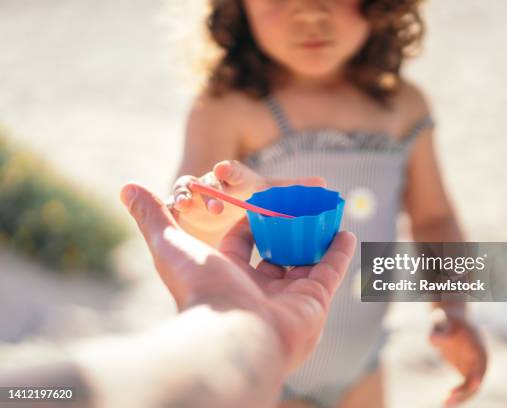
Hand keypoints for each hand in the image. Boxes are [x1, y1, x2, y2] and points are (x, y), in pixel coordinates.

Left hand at [121, 182, 355, 372]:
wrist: (232, 336)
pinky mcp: (314, 302)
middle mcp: (258, 290)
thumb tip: (126, 187)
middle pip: (276, 253)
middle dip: (288, 230)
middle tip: (299, 206)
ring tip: (327, 215)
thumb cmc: (199, 290)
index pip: (242, 242)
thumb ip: (152, 216)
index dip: (250, 219)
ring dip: (316, 239)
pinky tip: (346, 232)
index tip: (258, 200)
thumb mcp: (170, 244)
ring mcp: (288, 298)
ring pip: (306, 262)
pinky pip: (330, 273)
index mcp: (227, 277)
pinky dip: (340, 253)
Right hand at [169, 160, 324, 229]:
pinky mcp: (182, 210)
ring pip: (190, 191)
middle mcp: (215, 185)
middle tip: (212, 199)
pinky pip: (174, 206)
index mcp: (237, 181)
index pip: (235, 173)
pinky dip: (172, 206)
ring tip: (189, 204)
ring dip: (189, 195)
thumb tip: (323, 182)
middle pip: (212, 182)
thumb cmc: (248, 200)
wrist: (219, 213)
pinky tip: (172, 211)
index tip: (224, 170)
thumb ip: (292, 189)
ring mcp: (197, 196)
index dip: (229, 171)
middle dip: (211, 187)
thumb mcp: (268, 195)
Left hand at [429, 309, 486, 406]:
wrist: (453, 319)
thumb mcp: (442, 320)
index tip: (472, 383)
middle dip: (464, 392)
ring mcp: (475, 367)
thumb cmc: (447, 319)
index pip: (481, 365)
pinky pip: (465, 388)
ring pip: (472, 388)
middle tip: (447, 400)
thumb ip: (438, 331)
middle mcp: (480, 359)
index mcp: (478, 347)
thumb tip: (431, 341)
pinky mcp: (467, 371)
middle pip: (476, 381)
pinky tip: (446, 401)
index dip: (477, 375)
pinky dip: (458, 395)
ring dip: (461, 398)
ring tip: (445, 404)